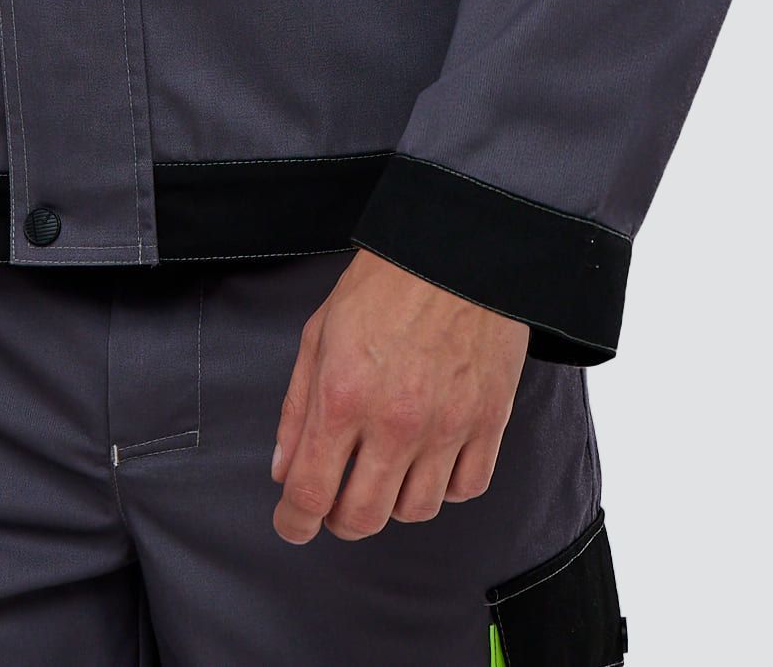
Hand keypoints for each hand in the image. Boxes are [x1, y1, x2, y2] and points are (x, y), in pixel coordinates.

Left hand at [269, 249, 528, 543]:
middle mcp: (394, 422)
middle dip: (339, 522)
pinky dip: (443, 487)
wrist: (454, 249)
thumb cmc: (382, 284)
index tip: (291, 524)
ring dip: (391, 504)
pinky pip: (465, 489)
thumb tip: (284, 470)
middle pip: (363, 518)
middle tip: (335, 503)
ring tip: (384, 473)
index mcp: (343, 396)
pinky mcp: (488, 422)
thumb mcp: (319, 334)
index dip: (293, 522)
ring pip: (415, 511)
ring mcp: (446, 426)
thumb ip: (297, 408)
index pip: (310, 493)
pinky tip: (429, 461)